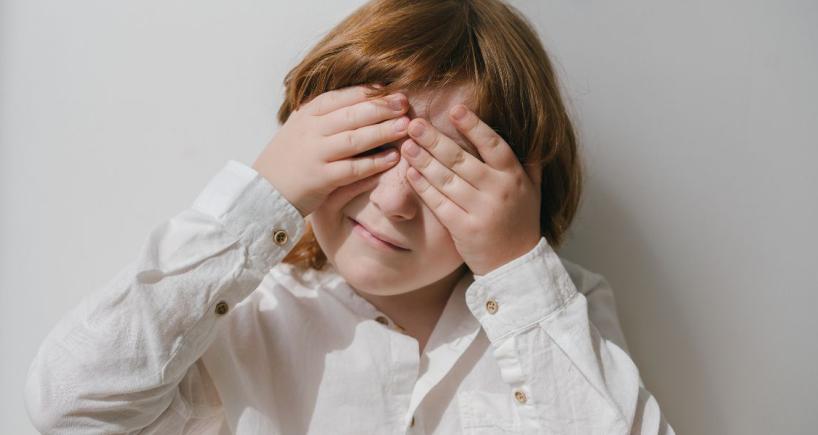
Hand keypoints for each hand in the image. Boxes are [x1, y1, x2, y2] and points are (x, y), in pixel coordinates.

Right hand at [252, 85, 409, 216]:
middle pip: (352, 114)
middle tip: (405, 104)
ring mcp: (315, 154)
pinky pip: (353, 169)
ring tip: (405, 126)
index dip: (368, 92)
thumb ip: (323, 116)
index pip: (341, 96)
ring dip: (383, 131)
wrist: (262, 192)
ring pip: (355, 139)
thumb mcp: (300, 129)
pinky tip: (393, 158)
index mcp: (306, 115)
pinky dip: (374, 163)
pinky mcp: (320, 179)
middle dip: (382, 107)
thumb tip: (358, 99)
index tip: (391, 89)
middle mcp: (310, 131)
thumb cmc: (288, 161)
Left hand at [400, 105, 542, 275]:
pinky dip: (423, 187)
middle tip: (415, 123)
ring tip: (407, 145)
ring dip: (424, 160)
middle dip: (435, 140)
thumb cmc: (521, 222)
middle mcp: (498, 191)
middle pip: (461, 160)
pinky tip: (410, 173)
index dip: (474, 126)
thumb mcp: (533, 190)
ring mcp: (480, 211)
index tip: (455, 109)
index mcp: (514, 177)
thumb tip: (534, 131)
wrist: (515, 266)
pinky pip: (439, 203)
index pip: (493, 145)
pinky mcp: (464, 229)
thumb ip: (530, 161)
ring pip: (447, 180)